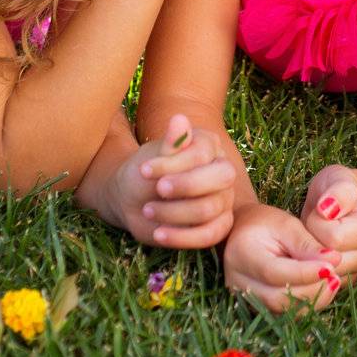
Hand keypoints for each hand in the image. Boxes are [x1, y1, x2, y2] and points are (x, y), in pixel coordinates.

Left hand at [102, 114, 235, 247]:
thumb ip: (169, 144)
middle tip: (157, 190)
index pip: (203, 154)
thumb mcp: (151, 158)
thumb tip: (179, 119)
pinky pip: (211, 235)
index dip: (175, 163)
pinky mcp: (218, 225)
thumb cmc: (143, 173)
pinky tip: (159, 234)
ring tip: (147, 210)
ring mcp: (224, 199)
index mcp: (209, 146)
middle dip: (186, 186)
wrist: (132, 201)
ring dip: (174, 212)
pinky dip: (183, 237)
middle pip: (220, 179)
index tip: (144, 169)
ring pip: (210, 209)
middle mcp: (223, 170)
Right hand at [223, 203, 343, 313]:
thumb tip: (334, 260)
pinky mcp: (255, 305)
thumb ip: (307, 244)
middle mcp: (237, 281)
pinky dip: (304, 304)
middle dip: (311, 291)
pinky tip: (321, 289)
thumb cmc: (265, 223)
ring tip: (332, 282)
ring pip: (281, 310)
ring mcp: (243, 297)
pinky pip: (282, 312)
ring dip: (311, 300)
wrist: (242, 232)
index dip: (305, 273)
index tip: (332, 266)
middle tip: (336, 277)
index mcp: (242, 254)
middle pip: (277, 298)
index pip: (275, 273)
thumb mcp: (286, 225)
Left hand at [299, 164, 356, 279]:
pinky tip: (306, 250)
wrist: (340, 203)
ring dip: (307, 256)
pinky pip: (316, 284)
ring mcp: (354, 272)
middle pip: (327, 260)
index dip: (317, 224)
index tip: (318, 210)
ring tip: (311, 236)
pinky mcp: (340, 283)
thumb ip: (338, 191)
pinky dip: (307, 269)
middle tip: (311, 225)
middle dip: (311, 241)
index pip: (334, 238)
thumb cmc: (337, 188)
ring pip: (320, 274)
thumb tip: (327, 210)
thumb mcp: (338, 179)